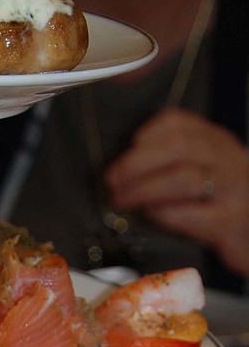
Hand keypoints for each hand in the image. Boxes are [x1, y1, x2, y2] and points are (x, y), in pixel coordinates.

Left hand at [105, 108, 248, 276]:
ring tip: (124, 200)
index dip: (147, 133)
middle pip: (178, 147)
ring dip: (143, 188)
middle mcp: (229, 161)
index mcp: (219, 144)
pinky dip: (163, 213)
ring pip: (183, 177)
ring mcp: (234, 191)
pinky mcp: (230, 223)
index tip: (128, 147)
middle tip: (113, 180)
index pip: (180, 123)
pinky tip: (150, 215)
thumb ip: (177, 164)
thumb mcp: (210, 174)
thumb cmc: (228, 208)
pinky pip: (191, 214)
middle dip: (136, 163)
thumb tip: (127, 170)